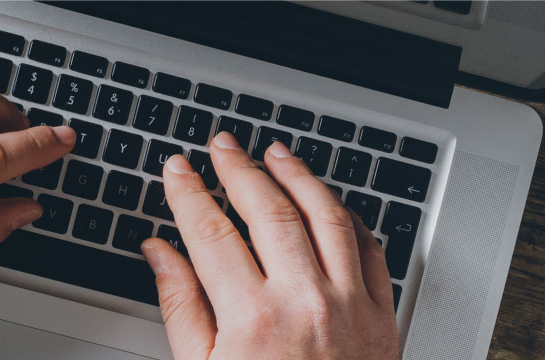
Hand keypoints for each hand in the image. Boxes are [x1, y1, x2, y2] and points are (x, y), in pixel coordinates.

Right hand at [142, 132, 400, 358]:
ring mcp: (353, 308)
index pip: (212, 231)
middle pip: (270, 210)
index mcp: (252, 320)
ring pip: (327, 216)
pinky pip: (372, 249)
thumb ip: (181, 307)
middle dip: (240, 169)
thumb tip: (159, 252)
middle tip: (221, 146)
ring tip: (275, 154)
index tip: (177, 169)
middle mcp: (307, 304)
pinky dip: (350, 217)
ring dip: (299, 177)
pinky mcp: (385, 319)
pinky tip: (331, 203)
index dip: (189, 192)